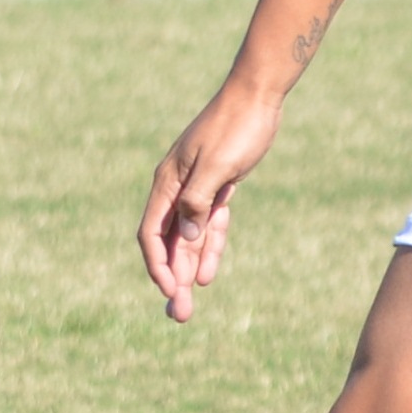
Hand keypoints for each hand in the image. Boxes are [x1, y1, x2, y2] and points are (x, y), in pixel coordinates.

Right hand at [139, 79, 283, 322]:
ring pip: (188, 239)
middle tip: (178, 316)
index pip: (153, 233)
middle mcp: (176, 189)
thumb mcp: (218, 166)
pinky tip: (207, 273)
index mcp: (168, 183)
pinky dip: (208, 248)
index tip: (170, 291)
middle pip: (169, 243)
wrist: (258, 97)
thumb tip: (184, 239)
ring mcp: (196, 189)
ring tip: (188, 304)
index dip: (158, 265)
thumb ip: (198, 202)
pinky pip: (209, 225)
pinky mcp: (218, 187)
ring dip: (188, 270)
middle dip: (173, 279)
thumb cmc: (237, 127)